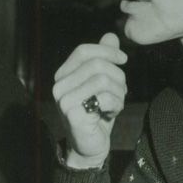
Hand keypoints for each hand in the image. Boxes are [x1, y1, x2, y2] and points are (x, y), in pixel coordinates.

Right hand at [53, 33, 127, 165]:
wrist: (89, 147)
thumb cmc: (97, 114)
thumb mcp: (103, 84)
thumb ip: (104, 59)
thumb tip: (111, 35)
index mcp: (63, 75)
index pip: (83, 51)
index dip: (106, 51)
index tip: (123, 59)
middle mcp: (59, 86)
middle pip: (96, 64)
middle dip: (118, 76)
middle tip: (123, 91)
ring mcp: (64, 100)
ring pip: (102, 80)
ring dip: (119, 91)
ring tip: (117, 103)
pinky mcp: (73, 114)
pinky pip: (103, 97)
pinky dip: (116, 104)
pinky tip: (112, 112)